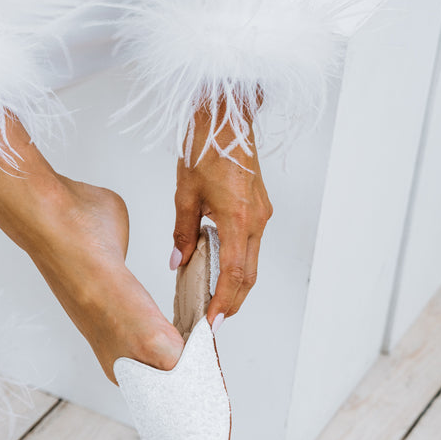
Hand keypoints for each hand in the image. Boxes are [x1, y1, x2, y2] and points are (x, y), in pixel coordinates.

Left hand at [171, 101, 272, 327]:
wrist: (226, 117)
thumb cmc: (205, 146)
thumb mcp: (185, 192)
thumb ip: (183, 231)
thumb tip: (177, 261)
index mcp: (238, 218)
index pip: (234, 274)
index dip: (224, 302)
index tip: (213, 322)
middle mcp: (257, 219)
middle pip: (249, 274)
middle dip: (233, 301)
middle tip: (214, 320)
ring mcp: (262, 213)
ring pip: (252, 261)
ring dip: (236, 283)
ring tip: (215, 300)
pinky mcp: (260, 206)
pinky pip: (252, 243)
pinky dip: (238, 262)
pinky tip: (219, 268)